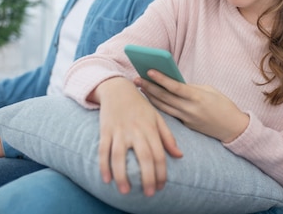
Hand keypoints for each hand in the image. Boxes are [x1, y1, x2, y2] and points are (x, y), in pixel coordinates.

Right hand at [93, 77, 182, 196]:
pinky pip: (103, 150)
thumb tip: (179, 155)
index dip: (161, 172)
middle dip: (147, 178)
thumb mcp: (157, 118)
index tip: (161, 186)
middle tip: (149, 193)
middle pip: (143, 157)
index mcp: (150, 129)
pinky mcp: (105, 130)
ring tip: (125, 191)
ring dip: (122, 175)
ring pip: (119, 156)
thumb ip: (167, 137)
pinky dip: (103, 165)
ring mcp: (119, 131)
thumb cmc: (140, 106)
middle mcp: (135, 131)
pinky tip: (106, 179)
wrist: (118, 89)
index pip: (158, 154)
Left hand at [134, 70, 249, 142]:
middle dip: (149, 87)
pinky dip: (159, 105)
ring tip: (140, 87)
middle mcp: (189, 109)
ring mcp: (186, 118)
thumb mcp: (210, 91)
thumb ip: (192, 88)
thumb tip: (174, 84)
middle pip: (164, 97)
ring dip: (150, 97)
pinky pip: (169, 114)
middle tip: (136, 78)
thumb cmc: (223, 105)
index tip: (148, 70)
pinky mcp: (186, 125)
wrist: (233, 128)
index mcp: (197, 97)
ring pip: (163, 107)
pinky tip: (151, 99)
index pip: (174, 87)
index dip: (160, 79)